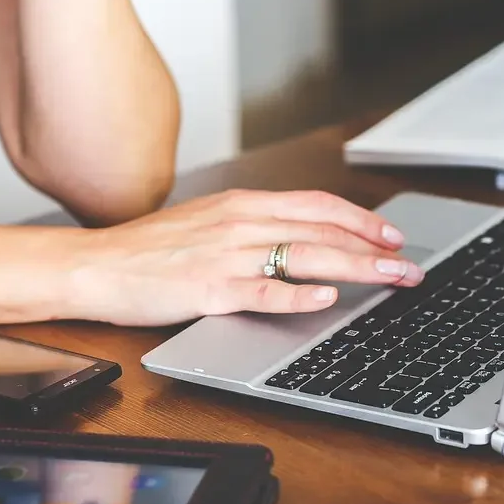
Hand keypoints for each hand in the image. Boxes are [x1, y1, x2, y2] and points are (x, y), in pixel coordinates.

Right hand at [70, 189, 425, 325]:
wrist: (95, 265)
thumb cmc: (151, 249)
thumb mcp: (210, 222)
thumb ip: (255, 227)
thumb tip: (303, 239)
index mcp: (244, 204)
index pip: (318, 205)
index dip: (361, 220)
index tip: (392, 236)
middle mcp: (241, 222)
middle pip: (323, 231)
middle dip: (374, 249)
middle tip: (408, 267)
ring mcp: (226, 255)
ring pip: (305, 256)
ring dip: (356, 268)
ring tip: (390, 279)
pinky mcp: (209, 289)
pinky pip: (262, 290)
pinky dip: (298, 294)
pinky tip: (326, 299)